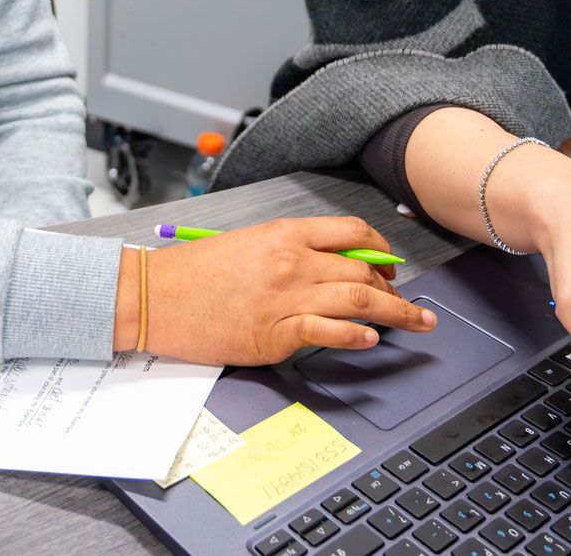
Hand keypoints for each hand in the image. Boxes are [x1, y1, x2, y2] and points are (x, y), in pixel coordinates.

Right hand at [114, 216, 437, 364]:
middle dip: (394, 288)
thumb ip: (289, 251)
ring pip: (358, 299)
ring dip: (396, 312)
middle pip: (363, 269)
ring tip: (417, 322)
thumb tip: (331, 265)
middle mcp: (292, 261)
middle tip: (408, 304)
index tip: (390, 266)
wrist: (154, 296)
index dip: (380, 250)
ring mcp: (286, 297)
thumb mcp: (247, 243)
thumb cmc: (193, 273)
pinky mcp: (275, 334)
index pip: (352, 232)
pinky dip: (356, 335)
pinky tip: (371, 338)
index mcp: (284, 233)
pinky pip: (329, 332)